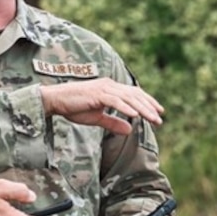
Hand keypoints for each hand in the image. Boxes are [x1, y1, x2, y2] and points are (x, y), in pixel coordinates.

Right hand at [40, 78, 163, 134]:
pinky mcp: (97, 94)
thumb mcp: (97, 118)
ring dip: (142, 109)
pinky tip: (135, 115)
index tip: (159, 111)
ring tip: (152, 119)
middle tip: (160, 119)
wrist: (56, 100)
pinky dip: (126, 107)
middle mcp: (109, 85)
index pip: (133, 93)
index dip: (147, 101)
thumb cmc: (74, 107)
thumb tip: (129, 130)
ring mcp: (103, 88)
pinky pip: (115, 101)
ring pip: (128, 98)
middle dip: (149, 107)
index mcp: (110, 88)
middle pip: (134, 95)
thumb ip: (113, 122)